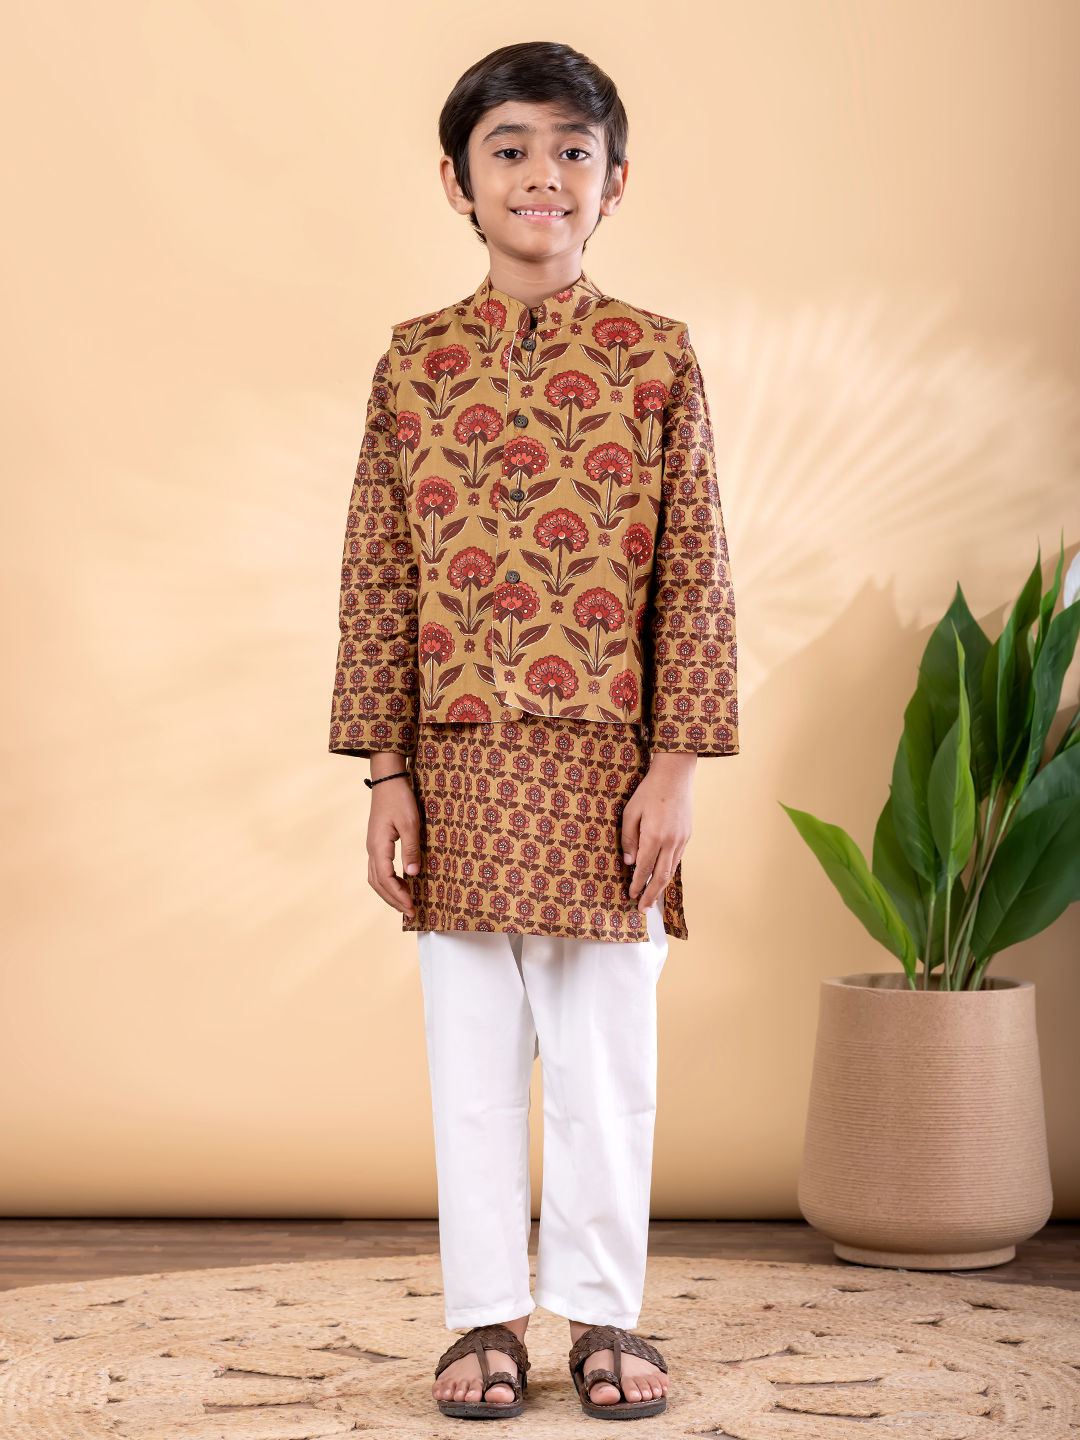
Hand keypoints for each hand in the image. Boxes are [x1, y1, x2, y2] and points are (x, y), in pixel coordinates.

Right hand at [366, 768, 421, 918]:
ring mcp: (372, 846)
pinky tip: (400, 883)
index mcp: (378, 846)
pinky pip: (378, 869)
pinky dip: (388, 881)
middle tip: (410, 912)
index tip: (412, 907)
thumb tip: (412, 874)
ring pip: (376, 878)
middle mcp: (372, 849)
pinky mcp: (376, 843)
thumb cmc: (400, 799)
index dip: (399, 896)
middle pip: (378, 884)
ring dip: (389, 893)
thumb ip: (410, 849)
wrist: (388, 780)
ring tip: (404, 902)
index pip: (386, 879)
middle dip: (393, 900)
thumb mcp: (410, 823)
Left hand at [621, 752, 695, 912]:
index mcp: (655, 835)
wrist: (675, 775)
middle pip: (661, 876)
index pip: (645, 867)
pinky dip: (668, 872)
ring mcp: (682, 839)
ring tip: (652, 900)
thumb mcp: (630, 812)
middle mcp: (671, 841)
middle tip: (643, 910)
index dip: (637, 884)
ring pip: (671, 870)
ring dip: (661, 887)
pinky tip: (661, 879)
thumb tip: (629, 862)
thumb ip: (629, 839)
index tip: (631, 896)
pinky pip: (677, 860)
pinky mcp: (687, 836)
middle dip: (651, 895)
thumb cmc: (649, 791)